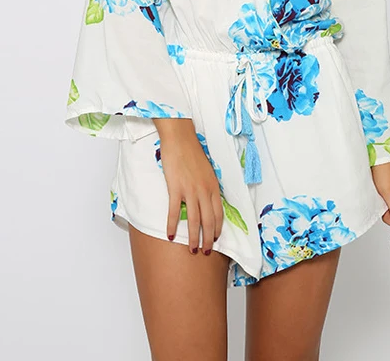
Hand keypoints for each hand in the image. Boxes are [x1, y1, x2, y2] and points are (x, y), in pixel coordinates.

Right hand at [153, 118, 223, 255]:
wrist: (180, 139)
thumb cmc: (192, 153)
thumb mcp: (207, 171)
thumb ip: (208, 186)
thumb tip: (208, 201)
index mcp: (213, 186)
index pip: (219, 214)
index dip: (217, 229)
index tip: (215, 239)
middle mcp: (204, 190)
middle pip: (209, 221)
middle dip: (208, 239)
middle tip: (206, 251)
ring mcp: (190, 190)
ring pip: (193, 220)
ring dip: (193, 238)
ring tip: (192, 250)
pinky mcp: (175, 188)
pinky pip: (173, 212)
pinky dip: (171, 226)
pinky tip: (170, 236)